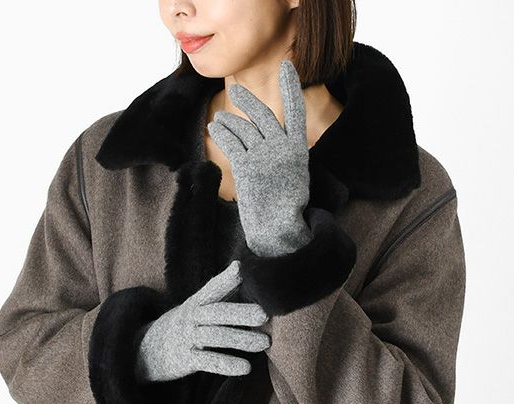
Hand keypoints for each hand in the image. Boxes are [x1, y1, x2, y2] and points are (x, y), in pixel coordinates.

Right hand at [134, 259, 270, 381]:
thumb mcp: (193, 307)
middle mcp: (190, 319)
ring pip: (215, 337)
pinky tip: (245, 368)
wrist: (142, 352)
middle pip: (216, 313)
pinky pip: (207, 362)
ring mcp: (186, 339)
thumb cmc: (179, 327)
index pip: (211, 289)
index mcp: (195, 304)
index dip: (225, 280)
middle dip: (240, 312)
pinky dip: (226, 364)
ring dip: (240, 339)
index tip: (241, 270)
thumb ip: (217, 292)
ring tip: (265, 343)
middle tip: (264, 314)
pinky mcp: (184, 360)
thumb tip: (241, 267)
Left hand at [207, 59, 312, 257]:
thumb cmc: (286, 207)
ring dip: (229, 121)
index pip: (296, 110)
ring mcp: (264, 156)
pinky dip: (222, 132)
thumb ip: (286, 154)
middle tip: (236, 91)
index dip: (291, 87)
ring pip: (244, 128)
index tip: (286, 66)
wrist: (279, 227)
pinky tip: (215, 127)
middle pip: (263, 115)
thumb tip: (275, 140)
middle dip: (248, 101)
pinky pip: (232, 142)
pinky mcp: (247, 166)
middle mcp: (282, 148)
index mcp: (298, 148)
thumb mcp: (294, 175)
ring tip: (220, 119)